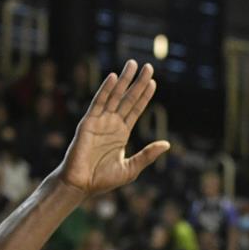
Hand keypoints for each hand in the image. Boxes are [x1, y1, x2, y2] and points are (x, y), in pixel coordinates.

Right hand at [58, 61, 170, 195]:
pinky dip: (106, 90)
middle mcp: (111, 124)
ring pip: (114, 96)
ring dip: (124, 80)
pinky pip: (98, 103)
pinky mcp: (88, 122)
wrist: (81, 185)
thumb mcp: (131, 168)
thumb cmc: (103, 180)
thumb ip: (147, 155)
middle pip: (127, 98)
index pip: (135, 110)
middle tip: (148, 66)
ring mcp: (100, 121)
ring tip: (133, 64)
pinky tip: (113, 77)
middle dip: (137, 83)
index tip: (153, 82)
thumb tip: (167, 144)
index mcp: (121, 133)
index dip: (144, 96)